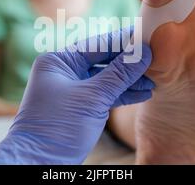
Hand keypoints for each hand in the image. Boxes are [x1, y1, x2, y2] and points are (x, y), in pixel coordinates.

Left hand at [0, 28, 153, 163]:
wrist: (39, 162)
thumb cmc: (58, 126)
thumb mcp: (93, 97)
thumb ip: (119, 74)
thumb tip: (143, 53)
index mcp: (58, 61)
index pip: (97, 45)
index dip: (123, 41)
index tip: (144, 34)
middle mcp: (64, 72)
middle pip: (103, 61)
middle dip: (129, 63)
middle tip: (155, 57)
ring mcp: (72, 89)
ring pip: (106, 80)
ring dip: (129, 81)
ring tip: (154, 80)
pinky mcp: (80, 107)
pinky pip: (105, 95)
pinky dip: (122, 95)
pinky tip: (143, 93)